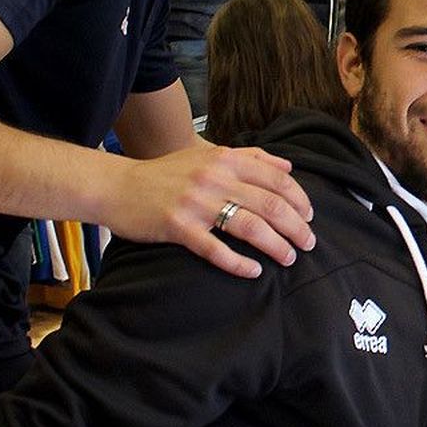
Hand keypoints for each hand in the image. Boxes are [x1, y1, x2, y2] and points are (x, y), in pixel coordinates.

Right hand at [104, 145, 314, 280]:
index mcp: (225, 159)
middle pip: (271, 205)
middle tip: (308, 243)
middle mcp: (215, 178)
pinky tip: (254, 272)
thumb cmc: (166, 174)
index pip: (277, 180)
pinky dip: (239, 263)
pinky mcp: (178, 227)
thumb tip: (288, 167)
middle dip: (297, 227)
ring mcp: (196, 203)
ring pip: (251, 227)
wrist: (117, 186)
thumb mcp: (208, 155)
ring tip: (289, 257)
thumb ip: (250, 158)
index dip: (300, 200)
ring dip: (277, 246)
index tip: (309, 217)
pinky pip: (216, 249)